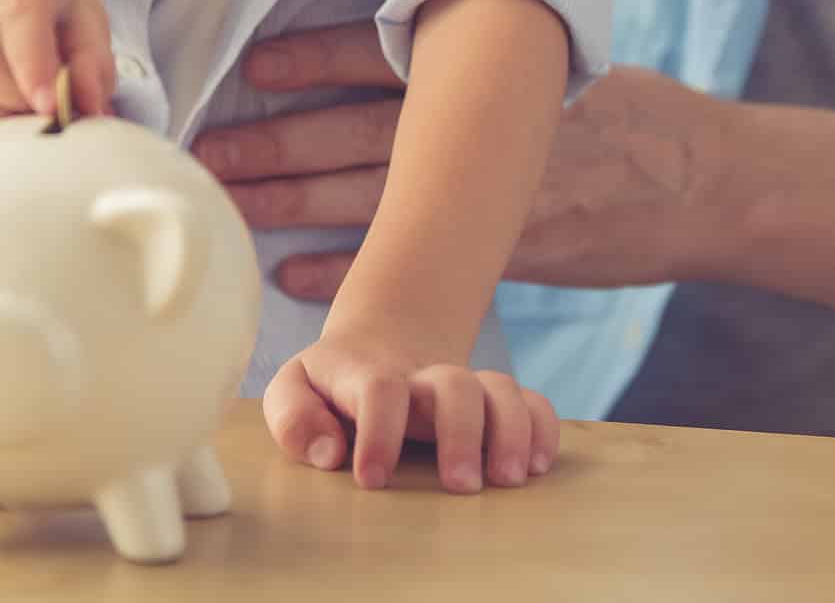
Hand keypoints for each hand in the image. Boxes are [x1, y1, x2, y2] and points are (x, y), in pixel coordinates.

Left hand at [194, 24, 716, 294]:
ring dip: (298, 199)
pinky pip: (415, 260)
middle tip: (212, 147)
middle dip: (282, 139)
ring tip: (235, 200)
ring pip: (376, 194)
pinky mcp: (511, 251)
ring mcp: (498, 195)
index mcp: (496, 71)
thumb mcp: (571, 58)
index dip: (318, 58)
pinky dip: (352, 267)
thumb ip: (494, 51)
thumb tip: (422, 22)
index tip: (255, 64)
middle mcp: (488, 130)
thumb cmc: (635, 113)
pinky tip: (294, 270)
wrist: (710, 181)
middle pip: (362, 130)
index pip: (391, 56)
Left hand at [263, 321, 557, 492]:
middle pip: (455, 384)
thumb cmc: (329, 388)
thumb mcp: (293, 391)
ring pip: (500, 388)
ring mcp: (462, 386)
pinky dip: (542, 429)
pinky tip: (538, 467)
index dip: (379, 432)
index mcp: (368, 374)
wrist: (376, 348)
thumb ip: (293, 416)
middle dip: (462, 433)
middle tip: (461, 486)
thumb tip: (327, 453)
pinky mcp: (492, 402)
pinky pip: (531, 403)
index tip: (371, 479)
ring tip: (509, 481)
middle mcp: (422, 378)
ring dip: (511, 432)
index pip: (381, 390)